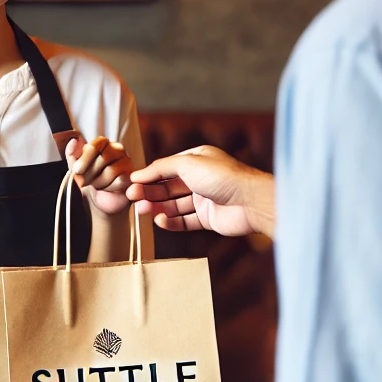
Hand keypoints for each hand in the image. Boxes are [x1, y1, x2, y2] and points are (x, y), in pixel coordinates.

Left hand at [66, 136, 133, 215]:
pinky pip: (120, 181)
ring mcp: (127, 162)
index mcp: (103, 143)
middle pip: (103, 159)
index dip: (84, 159)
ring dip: (99, 182)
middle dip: (90, 174)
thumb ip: (72, 154)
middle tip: (86, 181)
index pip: (95, 145)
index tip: (76, 170)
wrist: (100, 199)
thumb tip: (73, 142)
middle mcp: (117, 149)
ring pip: (111, 171)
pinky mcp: (132, 176)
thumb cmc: (89, 180)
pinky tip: (108, 188)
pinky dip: (110, 187)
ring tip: (97, 185)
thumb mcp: (76, 167)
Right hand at [126, 145, 274, 237]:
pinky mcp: (208, 218)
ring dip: (157, 208)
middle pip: (168, 187)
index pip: (166, 167)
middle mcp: (200, 178)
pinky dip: (171, 222)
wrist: (251, 201)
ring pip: (174, 204)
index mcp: (197, 160)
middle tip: (132, 199)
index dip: (148, 176)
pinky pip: (184, 220)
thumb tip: (139, 174)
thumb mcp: (188, 163)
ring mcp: (204, 199)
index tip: (130, 184)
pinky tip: (159, 221)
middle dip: (149, 192)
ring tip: (142, 211)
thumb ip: (161, 168)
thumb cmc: (223, 176)